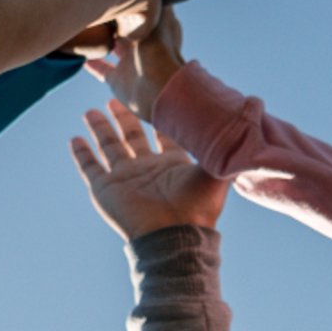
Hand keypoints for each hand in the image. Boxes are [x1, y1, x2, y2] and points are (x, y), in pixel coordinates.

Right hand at [70, 100, 229, 239]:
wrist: (175, 236)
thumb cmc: (200, 207)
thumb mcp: (219, 168)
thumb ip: (231, 140)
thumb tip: (256, 106)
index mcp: (173, 164)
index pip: (163, 134)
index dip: (158, 116)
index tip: (153, 94)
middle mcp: (148, 169)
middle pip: (132, 136)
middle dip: (124, 117)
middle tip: (116, 96)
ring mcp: (126, 179)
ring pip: (109, 147)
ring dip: (100, 129)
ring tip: (91, 111)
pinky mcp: (106, 190)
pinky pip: (90, 167)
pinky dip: (81, 153)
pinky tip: (74, 138)